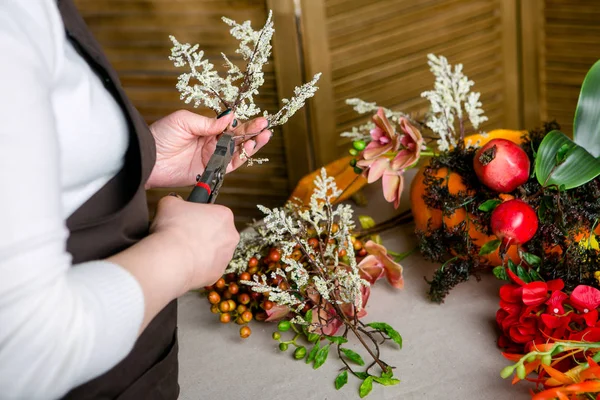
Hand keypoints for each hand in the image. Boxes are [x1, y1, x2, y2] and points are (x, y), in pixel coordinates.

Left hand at [146, 110, 271, 188]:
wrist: (148, 159)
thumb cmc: (160, 136)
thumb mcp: (183, 121)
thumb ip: (208, 122)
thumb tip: (229, 117)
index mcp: (205, 129)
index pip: (230, 125)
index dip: (244, 123)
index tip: (257, 118)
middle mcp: (211, 143)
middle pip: (237, 138)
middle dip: (253, 132)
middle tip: (265, 126)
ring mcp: (211, 157)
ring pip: (237, 152)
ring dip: (251, 144)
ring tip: (263, 136)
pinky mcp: (210, 171)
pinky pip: (229, 166)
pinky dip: (241, 158)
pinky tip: (249, 149)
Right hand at [150, 194, 239, 289]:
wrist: (171, 260)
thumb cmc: (172, 229)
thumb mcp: (169, 203)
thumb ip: (176, 201)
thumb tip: (174, 203)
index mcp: (224, 215)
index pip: (214, 213)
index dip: (199, 216)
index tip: (188, 220)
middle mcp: (231, 235)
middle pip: (217, 232)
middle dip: (202, 234)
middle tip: (184, 235)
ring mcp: (226, 256)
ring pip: (214, 251)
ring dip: (201, 251)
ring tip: (182, 250)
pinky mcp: (218, 273)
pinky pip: (207, 268)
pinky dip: (197, 266)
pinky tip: (184, 263)